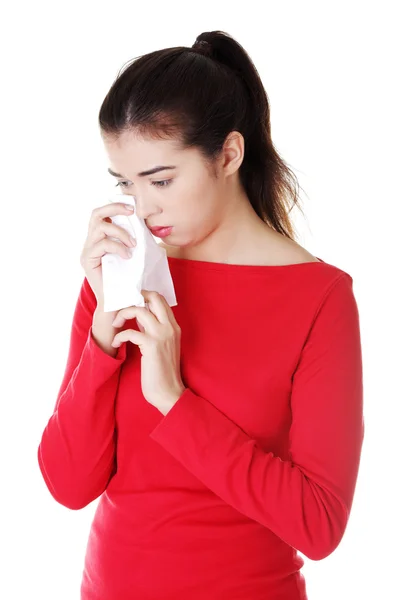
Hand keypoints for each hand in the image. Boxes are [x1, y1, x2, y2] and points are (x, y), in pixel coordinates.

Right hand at [80, 201, 136, 303]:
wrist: (118, 302)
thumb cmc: (127, 280)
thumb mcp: (133, 255)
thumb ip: (133, 240)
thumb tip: (145, 223)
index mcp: (99, 238)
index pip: (102, 214)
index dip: (116, 206)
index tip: (133, 207)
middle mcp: (90, 242)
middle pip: (96, 214)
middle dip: (115, 208)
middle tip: (132, 213)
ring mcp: (87, 251)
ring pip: (100, 227)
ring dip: (121, 233)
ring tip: (133, 244)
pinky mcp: (88, 260)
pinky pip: (102, 244)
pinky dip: (117, 247)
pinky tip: (128, 256)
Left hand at [111, 290, 185, 414]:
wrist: (169, 392)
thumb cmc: (163, 371)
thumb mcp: (161, 345)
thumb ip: (152, 329)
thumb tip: (140, 315)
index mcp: (174, 326)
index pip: (161, 300)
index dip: (144, 296)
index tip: (131, 302)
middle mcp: (170, 327)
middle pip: (154, 297)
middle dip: (134, 297)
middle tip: (121, 306)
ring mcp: (162, 335)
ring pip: (139, 310)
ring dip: (123, 314)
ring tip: (116, 324)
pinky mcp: (152, 345)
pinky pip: (130, 332)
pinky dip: (119, 336)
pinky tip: (116, 343)